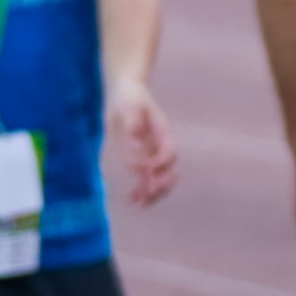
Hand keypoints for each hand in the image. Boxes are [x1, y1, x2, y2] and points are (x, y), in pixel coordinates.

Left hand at [108, 82, 177, 207]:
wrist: (126, 91)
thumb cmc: (128, 96)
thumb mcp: (128, 107)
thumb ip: (132, 127)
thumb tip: (135, 147)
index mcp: (161, 130)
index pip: (168, 150)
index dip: (160, 162)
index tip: (147, 170)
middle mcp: (160, 142)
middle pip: (169, 169)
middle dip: (160, 184)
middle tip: (147, 196)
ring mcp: (153, 150)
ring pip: (159, 176)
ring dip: (151, 192)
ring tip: (139, 204)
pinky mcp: (142, 155)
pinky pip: (146, 176)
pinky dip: (141, 189)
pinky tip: (132, 199)